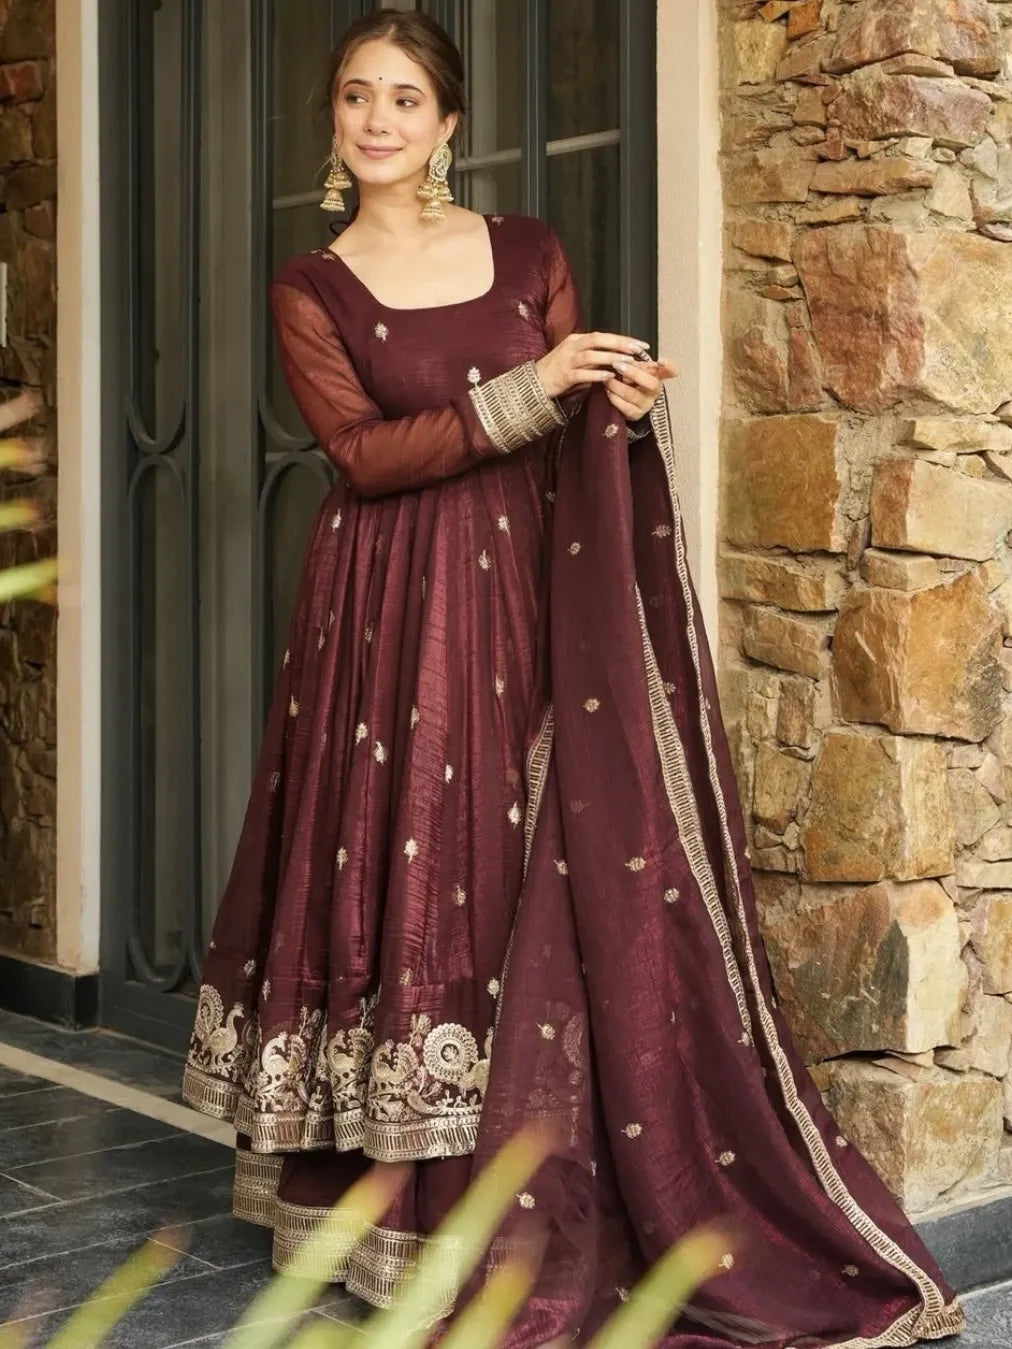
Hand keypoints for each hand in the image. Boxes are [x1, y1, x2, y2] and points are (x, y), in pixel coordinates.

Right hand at [535, 331, 651, 398]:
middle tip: (638, 349)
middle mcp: (572, 346)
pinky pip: (582, 374)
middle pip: (598, 340)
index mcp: (576, 339)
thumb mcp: (574, 356)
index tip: (640, 344)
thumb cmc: (556, 369)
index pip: (602, 335)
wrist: (534, 382)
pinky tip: (609, 376)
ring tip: (627, 362)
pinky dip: (596, 374)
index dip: (622, 338)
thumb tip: (614, 353)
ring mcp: (567, 361)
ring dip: (610, 357)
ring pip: (591, 355)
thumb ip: (592, 353)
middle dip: (619, 344)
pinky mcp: (564, 376)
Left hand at [605, 357, 677, 421]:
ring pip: (634, 395)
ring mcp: (646, 404)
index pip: (671, 371)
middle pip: (652, 383)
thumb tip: (622, 349)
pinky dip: (614, 397)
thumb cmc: (631, 379)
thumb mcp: (635, 367)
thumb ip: (634, 360)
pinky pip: (625, 407)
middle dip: (633, 373)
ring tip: (607, 378)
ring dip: (618, 385)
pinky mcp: (636, 414)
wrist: (625, 400)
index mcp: (658, 375)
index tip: (661, 360)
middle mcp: (655, 390)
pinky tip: (607, 390)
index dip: (669, 366)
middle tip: (617, 365)